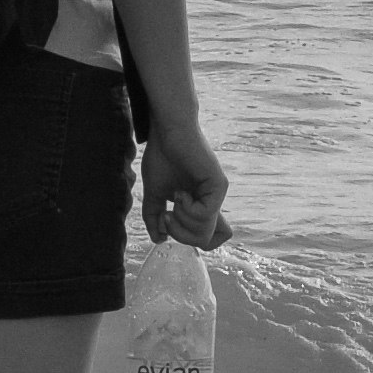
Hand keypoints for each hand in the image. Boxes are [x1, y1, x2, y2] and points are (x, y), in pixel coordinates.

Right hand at [138, 114, 228, 249]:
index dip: (190, 240)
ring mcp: (217, 194)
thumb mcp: (154, 194)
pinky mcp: (218, 185)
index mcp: (201, 205)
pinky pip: (205, 214)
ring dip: (181, 221)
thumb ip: (155, 217)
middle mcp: (213, 202)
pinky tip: (180, 192)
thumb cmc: (162, 156)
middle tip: (167, 215)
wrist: (167, 131)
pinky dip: (187, 210)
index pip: (211, 238)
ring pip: (204, 231)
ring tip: (173, 199)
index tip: (169, 222)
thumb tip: (159, 239)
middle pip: (206, 241)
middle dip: (180, 235)